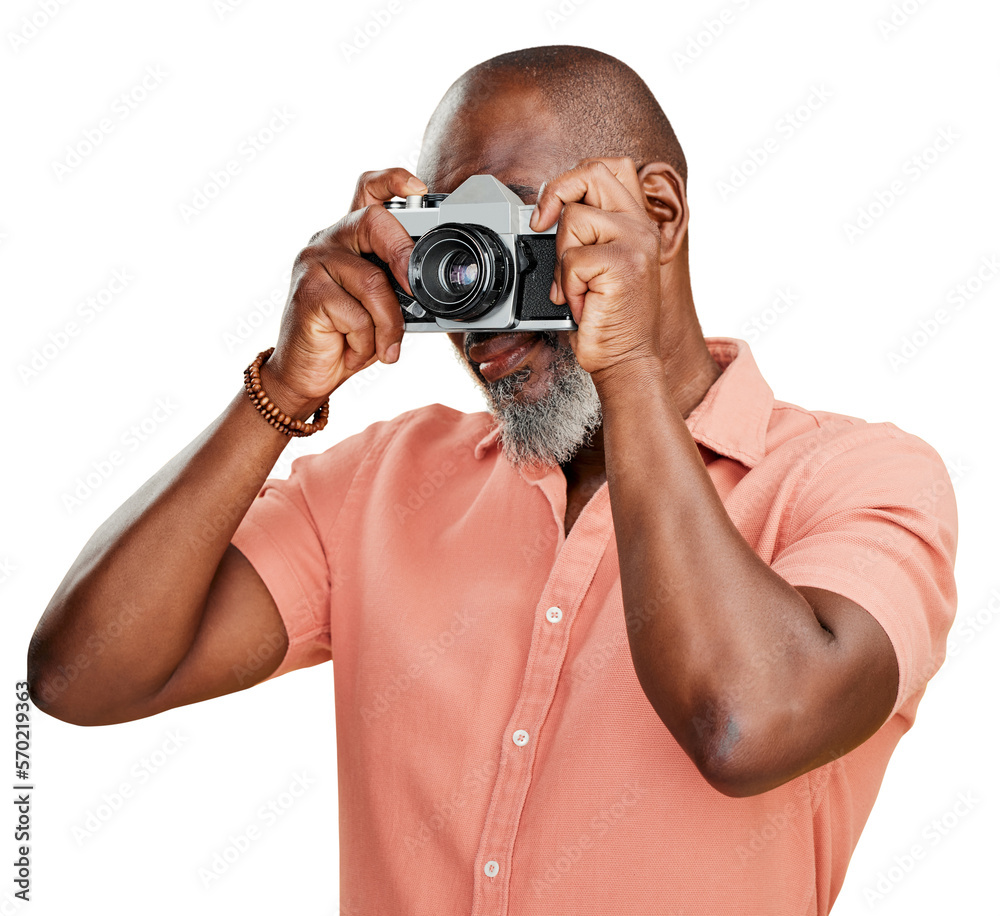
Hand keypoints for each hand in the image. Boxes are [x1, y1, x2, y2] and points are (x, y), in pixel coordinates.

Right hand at [261, 168, 426, 416]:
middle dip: (403, 255)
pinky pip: (358, 314)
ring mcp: (314, 262)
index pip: (368, 191)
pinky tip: (354, 349)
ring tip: (383, 344)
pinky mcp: (308, 291)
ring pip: (373, 281)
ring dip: (388, 323)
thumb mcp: (381, 307)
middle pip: (374, 221)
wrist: (306, 374)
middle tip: (414, 290)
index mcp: (349, 238)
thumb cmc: (346, 337)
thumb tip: (429, 287)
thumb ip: (398, 286)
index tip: (419, 187)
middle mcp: (329, 240)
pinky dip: (368, 340)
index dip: (393, 180)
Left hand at [530, 157, 662, 376]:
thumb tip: (550, 211)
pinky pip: (571, 259)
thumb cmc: (608, 319)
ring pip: (574, 220)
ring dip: (563, 259)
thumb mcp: (599, 266)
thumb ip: (588, 234)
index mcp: (637, 222)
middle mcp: (642, 227)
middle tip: (542, 226)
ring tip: (578, 287)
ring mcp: (636, 242)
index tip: (551, 209)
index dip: (574, 177)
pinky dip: (566, 286)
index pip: (610, 167)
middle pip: (592, 174)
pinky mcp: (623, 263)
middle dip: (557, 197)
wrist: (626, 359)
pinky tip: (584, 303)